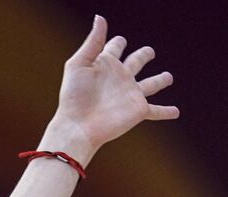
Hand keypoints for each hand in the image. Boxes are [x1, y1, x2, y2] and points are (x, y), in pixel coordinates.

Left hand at [50, 15, 177, 158]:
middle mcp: (120, 78)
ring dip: (160, 80)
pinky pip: (156, 110)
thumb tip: (100, 17)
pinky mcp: (138, 110)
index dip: (117, 43)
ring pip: (150, 84)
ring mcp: (130, 93)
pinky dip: (166, 111)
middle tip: (148, 52)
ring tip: (168, 77)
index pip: (114, 48)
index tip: (118, 41)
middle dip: (143, 56)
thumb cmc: (73, 96)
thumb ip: (93, 42)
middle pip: (136, 62)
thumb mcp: (78, 64)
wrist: (77, 126)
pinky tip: (176, 112)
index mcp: (105, 65)